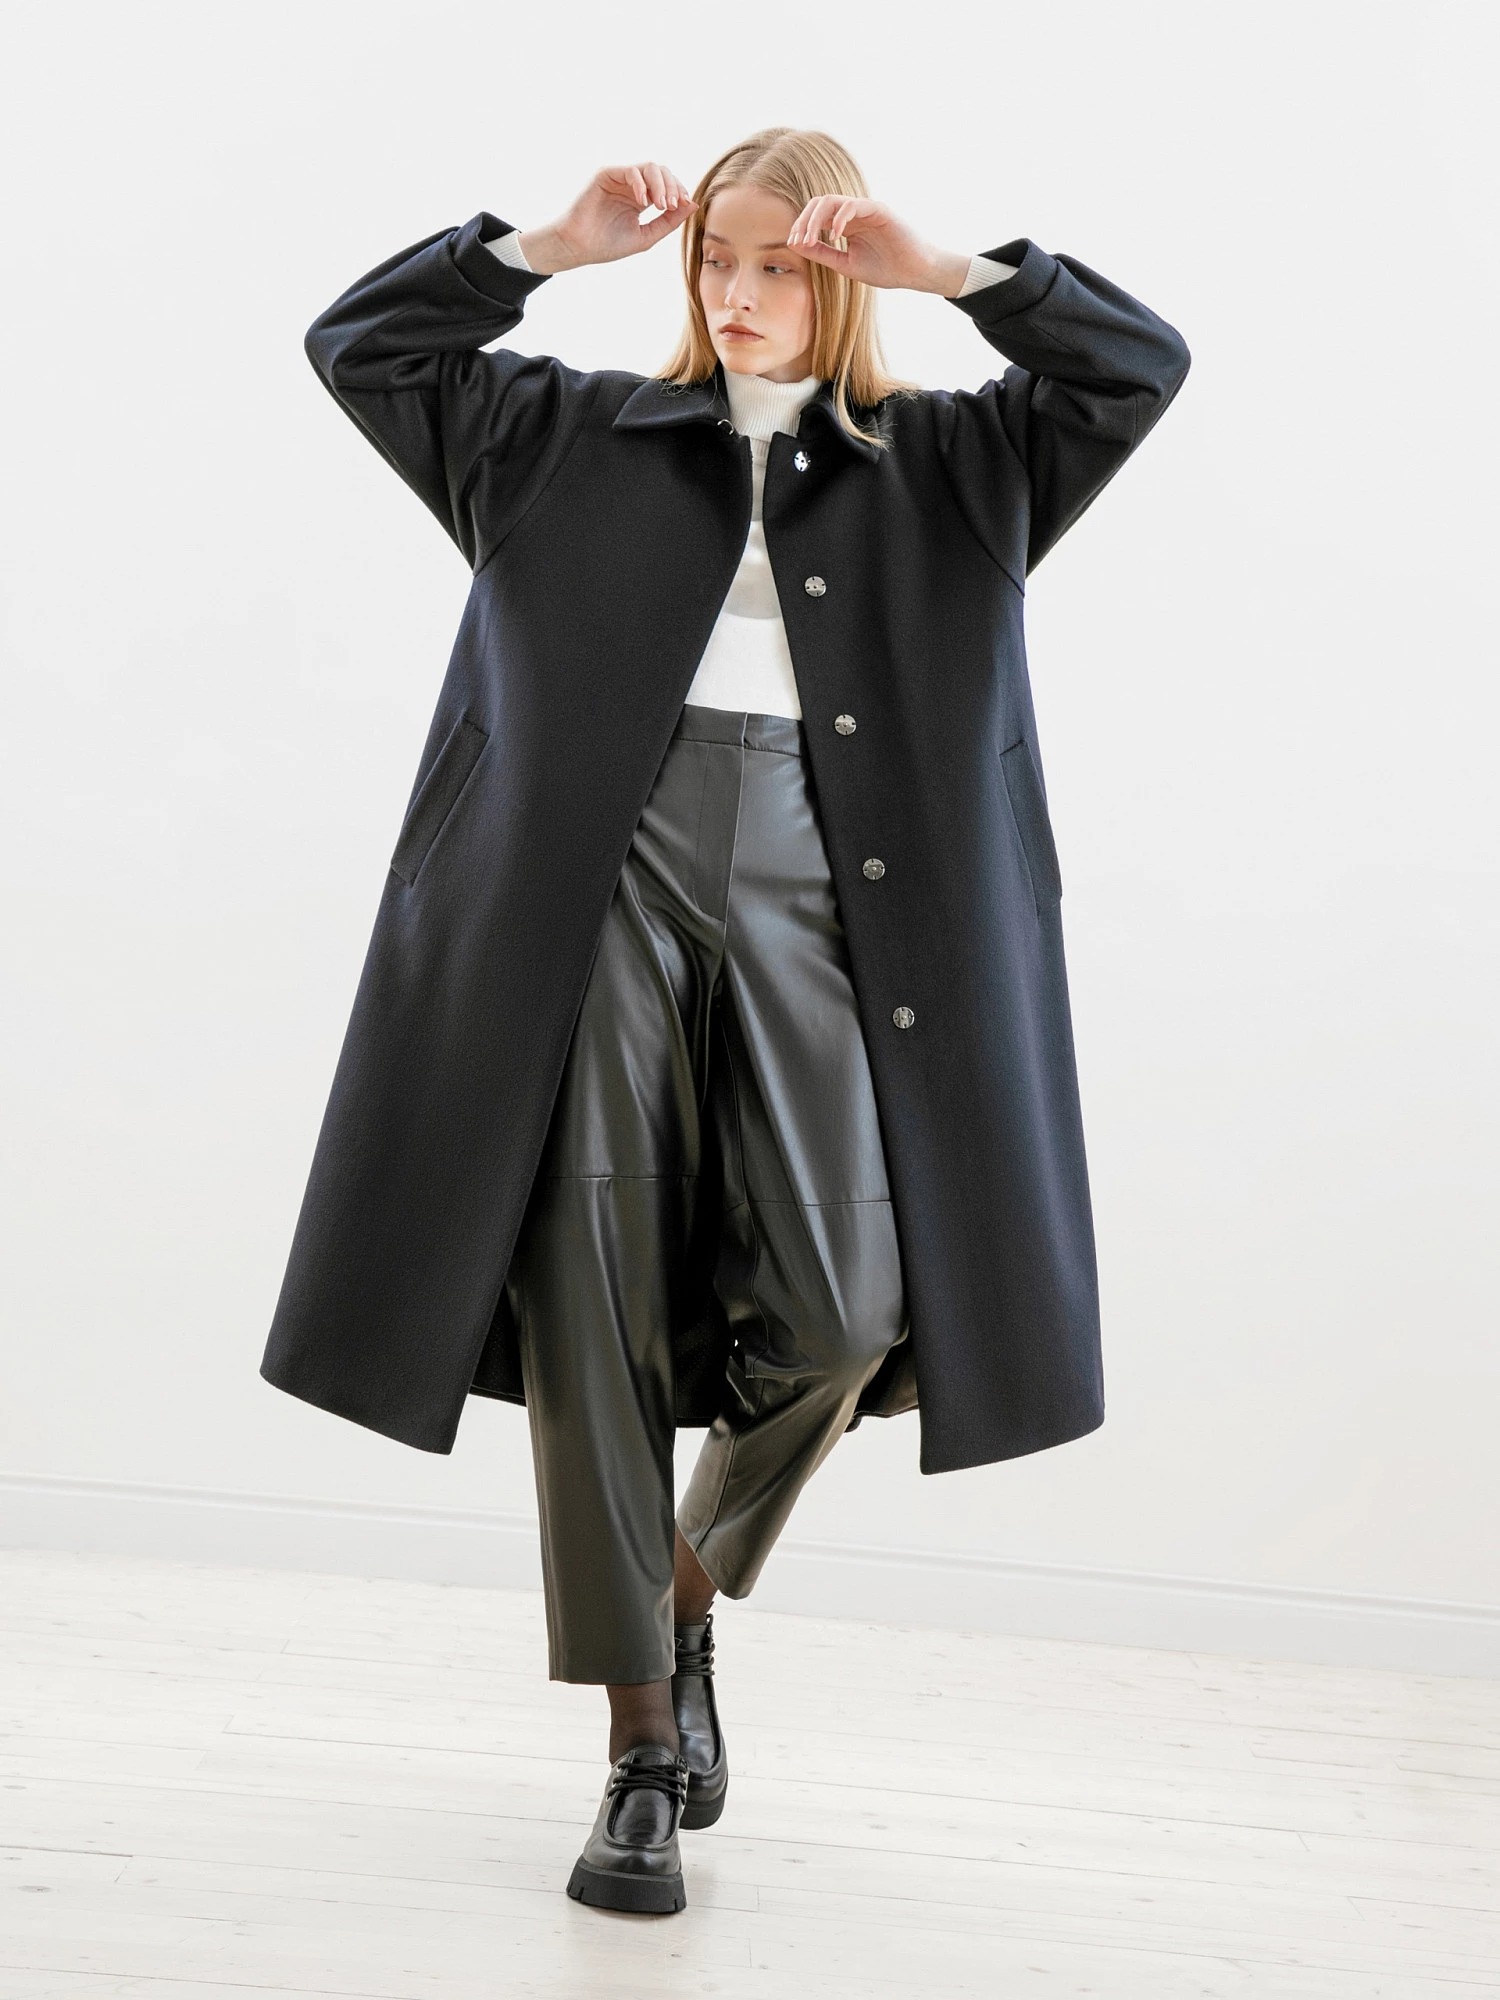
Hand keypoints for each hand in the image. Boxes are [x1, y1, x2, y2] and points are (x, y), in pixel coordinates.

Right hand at [519, 162, 696, 273]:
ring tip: (660, 205)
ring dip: (660, 184)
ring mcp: (619, 178)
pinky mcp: (606, 174)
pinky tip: (643, 201)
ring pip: (649, 167)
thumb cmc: (607, 245)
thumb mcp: (646, 236)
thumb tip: (692, 204)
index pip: (667, 185)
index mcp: (641, 199)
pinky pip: (630, 170)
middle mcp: (631, 185)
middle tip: (672, 206)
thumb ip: (668, 222)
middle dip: (672, 187)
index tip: (683, 205)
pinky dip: (641, 183)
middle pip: (662, 172)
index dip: (678, 191)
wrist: (579, 248)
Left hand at [786, 197, 968, 295]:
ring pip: (832, 201)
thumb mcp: (846, 265)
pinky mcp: (879, 210)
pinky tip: (834, 235)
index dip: (800, 227)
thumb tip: (797, 246)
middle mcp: (853, 214)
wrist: (916, 273)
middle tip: (796, 240)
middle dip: (803, 220)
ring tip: (810, 238)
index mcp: (845, 225)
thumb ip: (823, 254)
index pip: (816, 216)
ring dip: (815, 218)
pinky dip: (839, 217)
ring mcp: (865, 210)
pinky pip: (853, 205)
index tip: (792, 245)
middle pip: (819, 203)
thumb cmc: (886, 269)